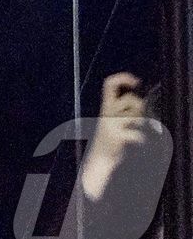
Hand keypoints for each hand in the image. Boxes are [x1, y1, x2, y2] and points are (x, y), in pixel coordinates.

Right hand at [82, 73, 151, 202]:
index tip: (135, 80)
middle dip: (140, 107)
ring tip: (137, 130)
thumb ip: (122, 111)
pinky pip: (136, 133)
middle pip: (130, 99)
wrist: (98, 161)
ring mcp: (113, 125)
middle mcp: (108, 113)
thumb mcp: (110, 121)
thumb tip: (141, 102)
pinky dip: (141, 138)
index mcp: (105, 107)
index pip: (110, 84)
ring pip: (135, 115)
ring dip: (141, 123)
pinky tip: (140, 143)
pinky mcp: (118, 138)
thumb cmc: (109, 140)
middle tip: (139, 117)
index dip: (122, 78)